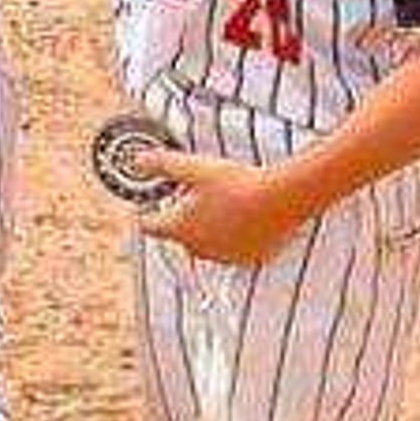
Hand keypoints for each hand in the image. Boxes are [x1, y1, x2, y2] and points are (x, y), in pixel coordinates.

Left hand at [135, 148, 315, 267]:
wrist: (283, 198)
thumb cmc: (237, 183)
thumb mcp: (193, 167)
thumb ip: (160, 164)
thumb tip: (135, 162)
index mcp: (180, 230)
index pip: (149, 227)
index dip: (145, 213)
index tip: (148, 203)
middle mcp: (200, 249)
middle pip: (180, 235)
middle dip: (181, 218)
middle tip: (190, 196)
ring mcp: (227, 257)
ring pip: (208, 243)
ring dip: (208, 227)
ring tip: (220, 204)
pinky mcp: (251, 258)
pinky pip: (234, 248)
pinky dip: (234, 235)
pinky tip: (243, 216)